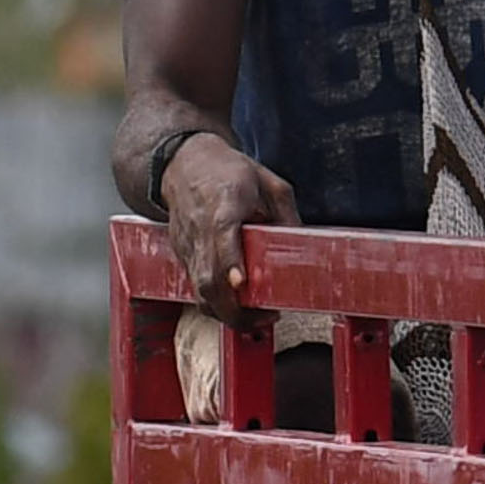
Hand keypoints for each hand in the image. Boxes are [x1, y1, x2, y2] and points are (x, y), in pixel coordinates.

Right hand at [157, 129, 298, 318]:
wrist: (182, 164)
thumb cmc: (228, 171)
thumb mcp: (269, 182)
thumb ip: (287, 214)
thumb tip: (302, 246)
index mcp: (224, 205)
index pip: (222, 237)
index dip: (230, 263)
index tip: (241, 283)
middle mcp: (201, 230)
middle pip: (208, 279)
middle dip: (235, 310)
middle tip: (266, 317)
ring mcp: (188, 246)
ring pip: (199, 292)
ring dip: (226, 314)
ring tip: (256, 319)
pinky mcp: (183, 257)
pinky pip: (195, 288)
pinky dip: (216, 305)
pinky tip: (238, 307)